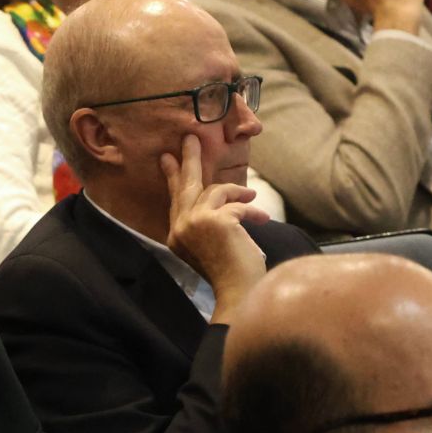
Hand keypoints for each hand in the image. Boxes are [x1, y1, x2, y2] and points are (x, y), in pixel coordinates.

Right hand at [161, 134, 266, 314]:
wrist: (239, 293)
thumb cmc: (231, 273)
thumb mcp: (211, 245)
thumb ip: (206, 222)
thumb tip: (214, 195)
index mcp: (176, 235)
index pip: (175, 200)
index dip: (174, 178)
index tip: (169, 159)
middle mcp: (180, 227)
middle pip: (186, 186)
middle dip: (189, 160)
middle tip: (191, 139)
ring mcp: (195, 223)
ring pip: (216, 192)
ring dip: (238, 194)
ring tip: (252, 198)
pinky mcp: (215, 221)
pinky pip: (238, 204)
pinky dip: (252, 210)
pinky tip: (262, 219)